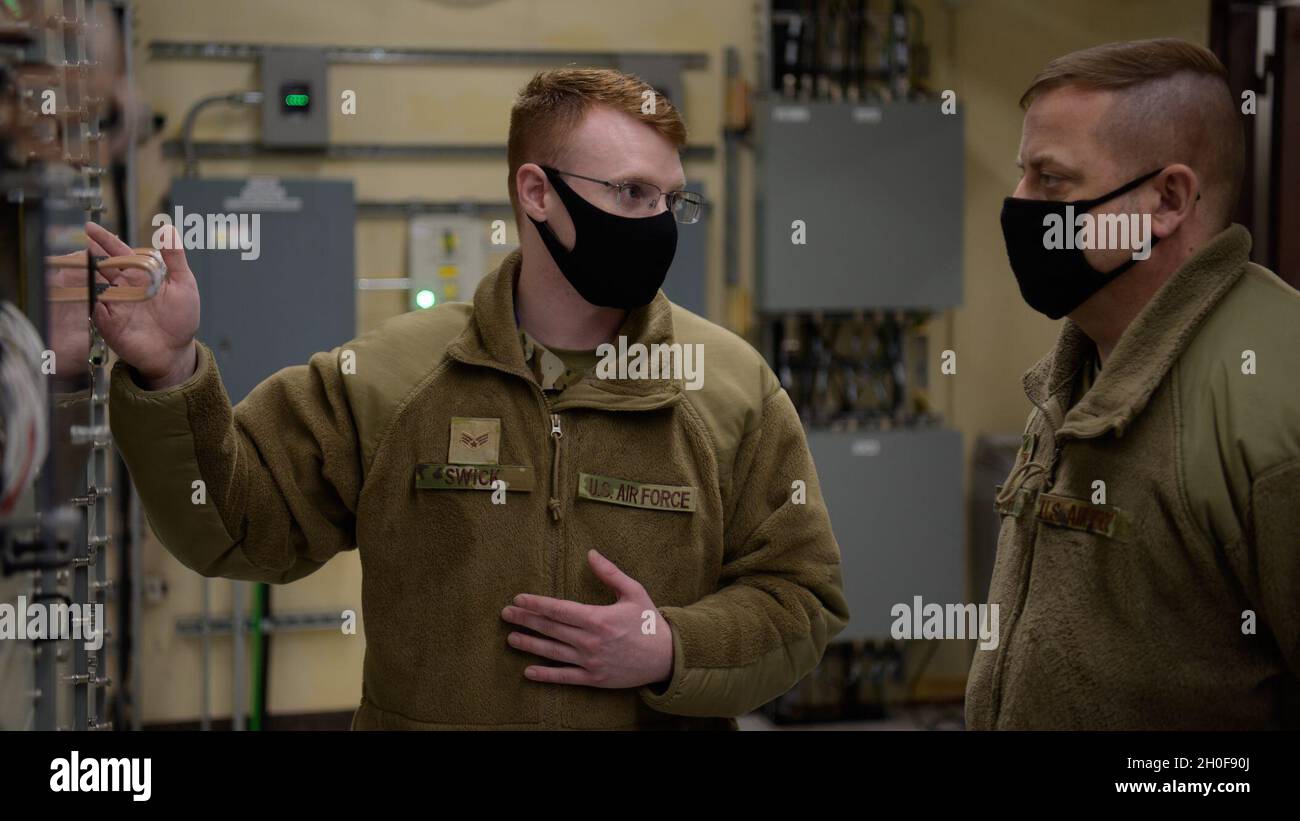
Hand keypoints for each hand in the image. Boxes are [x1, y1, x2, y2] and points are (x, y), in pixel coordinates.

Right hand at [85, 221, 199, 388]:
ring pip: (93, 285)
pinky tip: (84, 289)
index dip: (104, 240)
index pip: (118, 253)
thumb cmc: (181, 317)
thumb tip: (168, 229)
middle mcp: (122, 288)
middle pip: (100, 266)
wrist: (176, 350)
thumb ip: (175, 258)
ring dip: (84, 273)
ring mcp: (113, 305)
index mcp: (139, 276)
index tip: (90, 228)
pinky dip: (88, 299)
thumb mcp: (184, 284)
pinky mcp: (108, 324)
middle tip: (76, 238)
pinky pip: (94, 309)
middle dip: (88, 253)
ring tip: (75, 259)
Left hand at [502, 550, 673, 688]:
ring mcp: (590, 661)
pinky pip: (564, 677)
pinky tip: (528, 671)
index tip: (518, 599)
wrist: (667, 657)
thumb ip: (610, 573)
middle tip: (505, 614)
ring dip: (529, 644)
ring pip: (552, 652)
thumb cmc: (649, 621)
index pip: (559, 609)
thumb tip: (591, 553)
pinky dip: (545, 675)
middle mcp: (591, 641)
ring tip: (511, 638)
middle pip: (550, 629)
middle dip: (525, 620)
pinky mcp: (593, 678)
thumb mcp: (633, 591)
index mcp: (598, 618)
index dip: (536, 604)